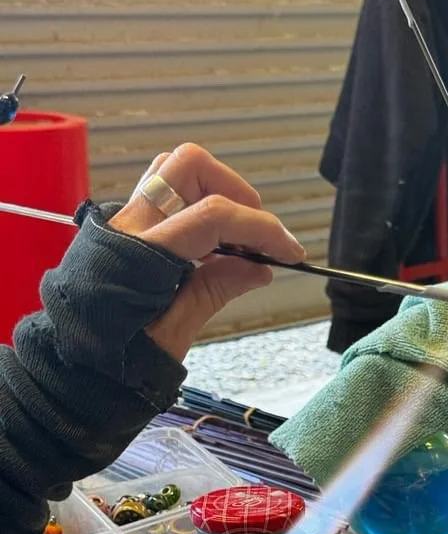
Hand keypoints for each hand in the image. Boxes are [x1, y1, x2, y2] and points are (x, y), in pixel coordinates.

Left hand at [109, 144, 304, 360]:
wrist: (71, 367)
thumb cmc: (117, 359)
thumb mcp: (174, 334)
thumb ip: (215, 291)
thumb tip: (259, 268)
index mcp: (140, 256)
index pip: (213, 216)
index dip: (261, 229)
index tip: (289, 251)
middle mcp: (128, 226)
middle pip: (189, 166)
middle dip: (234, 189)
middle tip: (257, 232)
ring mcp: (122, 221)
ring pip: (173, 172)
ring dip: (214, 192)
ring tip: (235, 238)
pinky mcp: (122, 228)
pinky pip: (164, 196)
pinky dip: (196, 208)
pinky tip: (212, 248)